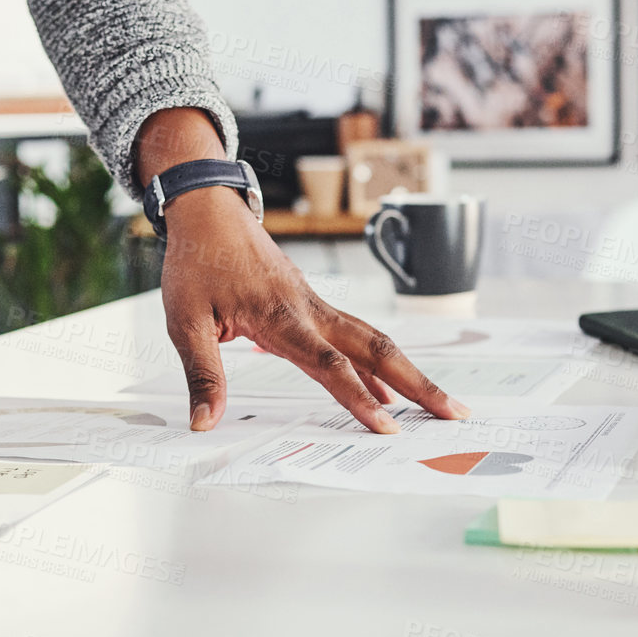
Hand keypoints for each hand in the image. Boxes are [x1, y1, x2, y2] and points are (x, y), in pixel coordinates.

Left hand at [137, 109, 468, 433]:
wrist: (207, 210)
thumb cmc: (196, 262)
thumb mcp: (184, 322)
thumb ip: (203, 374)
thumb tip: (203, 423)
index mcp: (280, 317)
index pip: (329, 364)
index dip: (359, 398)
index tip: (387, 426)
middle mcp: (309, 309)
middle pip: (376, 348)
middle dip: (418, 383)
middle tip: (453, 413)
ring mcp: (315, 303)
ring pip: (373, 339)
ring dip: (408, 373)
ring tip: (437, 405)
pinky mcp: (312, 302)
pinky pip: (354, 335)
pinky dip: (377, 363)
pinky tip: (384, 389)